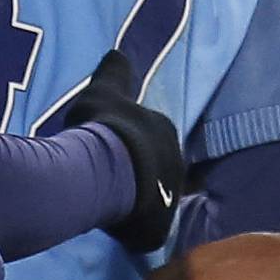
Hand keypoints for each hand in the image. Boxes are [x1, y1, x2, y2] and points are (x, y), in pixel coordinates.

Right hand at [59, 49, 185, 253]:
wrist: (106, 172)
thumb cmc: (104, 129)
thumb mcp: (103, 92)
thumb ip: (114, 74)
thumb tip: (118, 52)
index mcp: (164, 130)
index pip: (151, 137)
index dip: (132, 144)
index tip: (113, 150)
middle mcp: (176, 161)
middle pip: (156, 169)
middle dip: (139, 173)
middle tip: (111, 179)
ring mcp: (172, 196)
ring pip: (156, 198)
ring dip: (139, 200)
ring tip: (111, 205)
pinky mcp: (162, 226)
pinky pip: (148, 227)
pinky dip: (136, 227)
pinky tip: (117, 227)